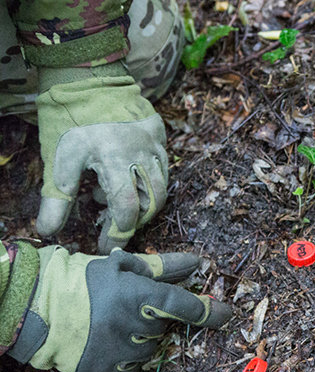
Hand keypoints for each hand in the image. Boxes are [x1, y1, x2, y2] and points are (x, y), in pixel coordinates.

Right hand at [6, 246, 231, 371]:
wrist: (33, 307)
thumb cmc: (80, 280)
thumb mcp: (121, 266)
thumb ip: (163, 268)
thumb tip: (198, 263)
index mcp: (138, 296)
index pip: (186, 307)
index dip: (210, 312)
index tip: (227, 314)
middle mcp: (132, 327)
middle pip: (164, 330)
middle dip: (152, 321)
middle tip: (124, 310)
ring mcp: (118, 353)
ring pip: (148, 351)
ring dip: (138, 340)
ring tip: (109, 326)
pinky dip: (125, 361)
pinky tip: (106, 344)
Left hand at [35, 64, 168, 252]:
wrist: (87, 79)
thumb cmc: (69, 119)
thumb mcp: (59, 158)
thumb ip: (56, 197)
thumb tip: (47, 231)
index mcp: (113, 159)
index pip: (126, 208)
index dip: (117, 232)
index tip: (104, 247)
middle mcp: (140, 153)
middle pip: (151, 202)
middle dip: (135, 221)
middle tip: (113, 227)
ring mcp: (153, 145)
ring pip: (161, 188)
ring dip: (144, 203)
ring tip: (119, 203)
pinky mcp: (159, 138)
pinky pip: (163, 169)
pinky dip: (149, 183)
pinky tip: (129, 182)